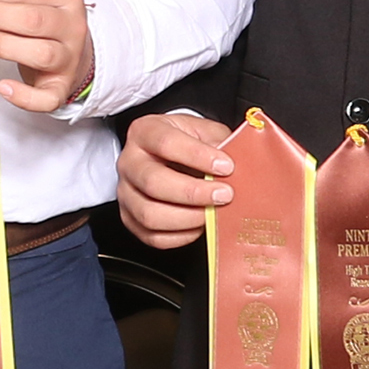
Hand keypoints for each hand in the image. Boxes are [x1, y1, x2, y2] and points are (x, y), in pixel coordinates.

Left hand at [0, 0, 95, 112]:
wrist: (72, 54)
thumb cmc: (42, 23)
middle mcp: (73, 26)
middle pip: (34, 19)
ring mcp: (70, 58)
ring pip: (41, 53)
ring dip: (5, 46)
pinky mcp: (61, 87)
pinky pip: (47, 98)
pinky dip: (24, 96)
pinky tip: (3, 86)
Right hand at [114, 112, 234, 251]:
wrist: (168, 156)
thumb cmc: (188, 143)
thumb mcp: (205, 132)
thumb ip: (220, 143)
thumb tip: (242, 164)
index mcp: (144, 132)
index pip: (165, 143)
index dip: (197, 156)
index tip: (226, 166)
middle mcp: (129, 162)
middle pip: (153, 182)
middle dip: (193, 193)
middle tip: (224, 195)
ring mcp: (126, 193)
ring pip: (149, 214)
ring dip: (188, 218)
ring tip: (214, 214)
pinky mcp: (130, 219)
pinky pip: (153, 236)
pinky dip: (181, 236)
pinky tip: (200, 225)